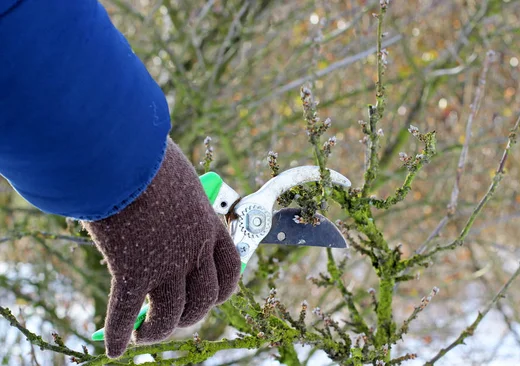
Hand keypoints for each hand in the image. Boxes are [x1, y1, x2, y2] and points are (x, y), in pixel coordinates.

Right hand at [83, 137, 240, 357]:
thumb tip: (172, 199)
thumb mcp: (180, 178)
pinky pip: (125, 314)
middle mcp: (193, 251)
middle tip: (173, 316)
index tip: (212, 296)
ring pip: (169, 315)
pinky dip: (119, 334)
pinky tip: (113, 348)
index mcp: (210, 226)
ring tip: (144, 333)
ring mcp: (164, 264)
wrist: (122, 153)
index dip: (223, 290)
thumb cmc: (149, 156)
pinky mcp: (130, 271)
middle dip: (190, 314)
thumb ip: (182, 199)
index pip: (231, 270)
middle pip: (204, 300)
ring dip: (157, 330)